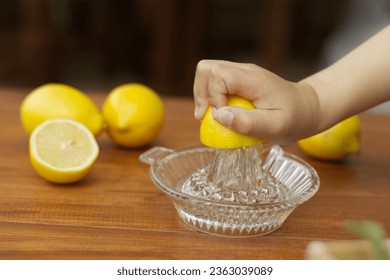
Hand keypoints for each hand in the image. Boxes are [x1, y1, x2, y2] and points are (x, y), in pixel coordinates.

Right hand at [193, 60, 319, 142]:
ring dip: (203, 96)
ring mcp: (241, 75)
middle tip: (206, 116)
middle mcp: (244, 71)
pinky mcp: (239, 82)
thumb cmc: (295, 118)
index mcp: (253, 79)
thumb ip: (249, 123)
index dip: (213, 96)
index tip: (222, 117)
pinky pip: (215, 83)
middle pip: (206, 69)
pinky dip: (211, 98)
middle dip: (201, 93)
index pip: (218, 74)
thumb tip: (219, 116)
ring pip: (207, 74)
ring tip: (211, 116)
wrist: (308, 108)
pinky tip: (219, 114)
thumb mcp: (277, 127)